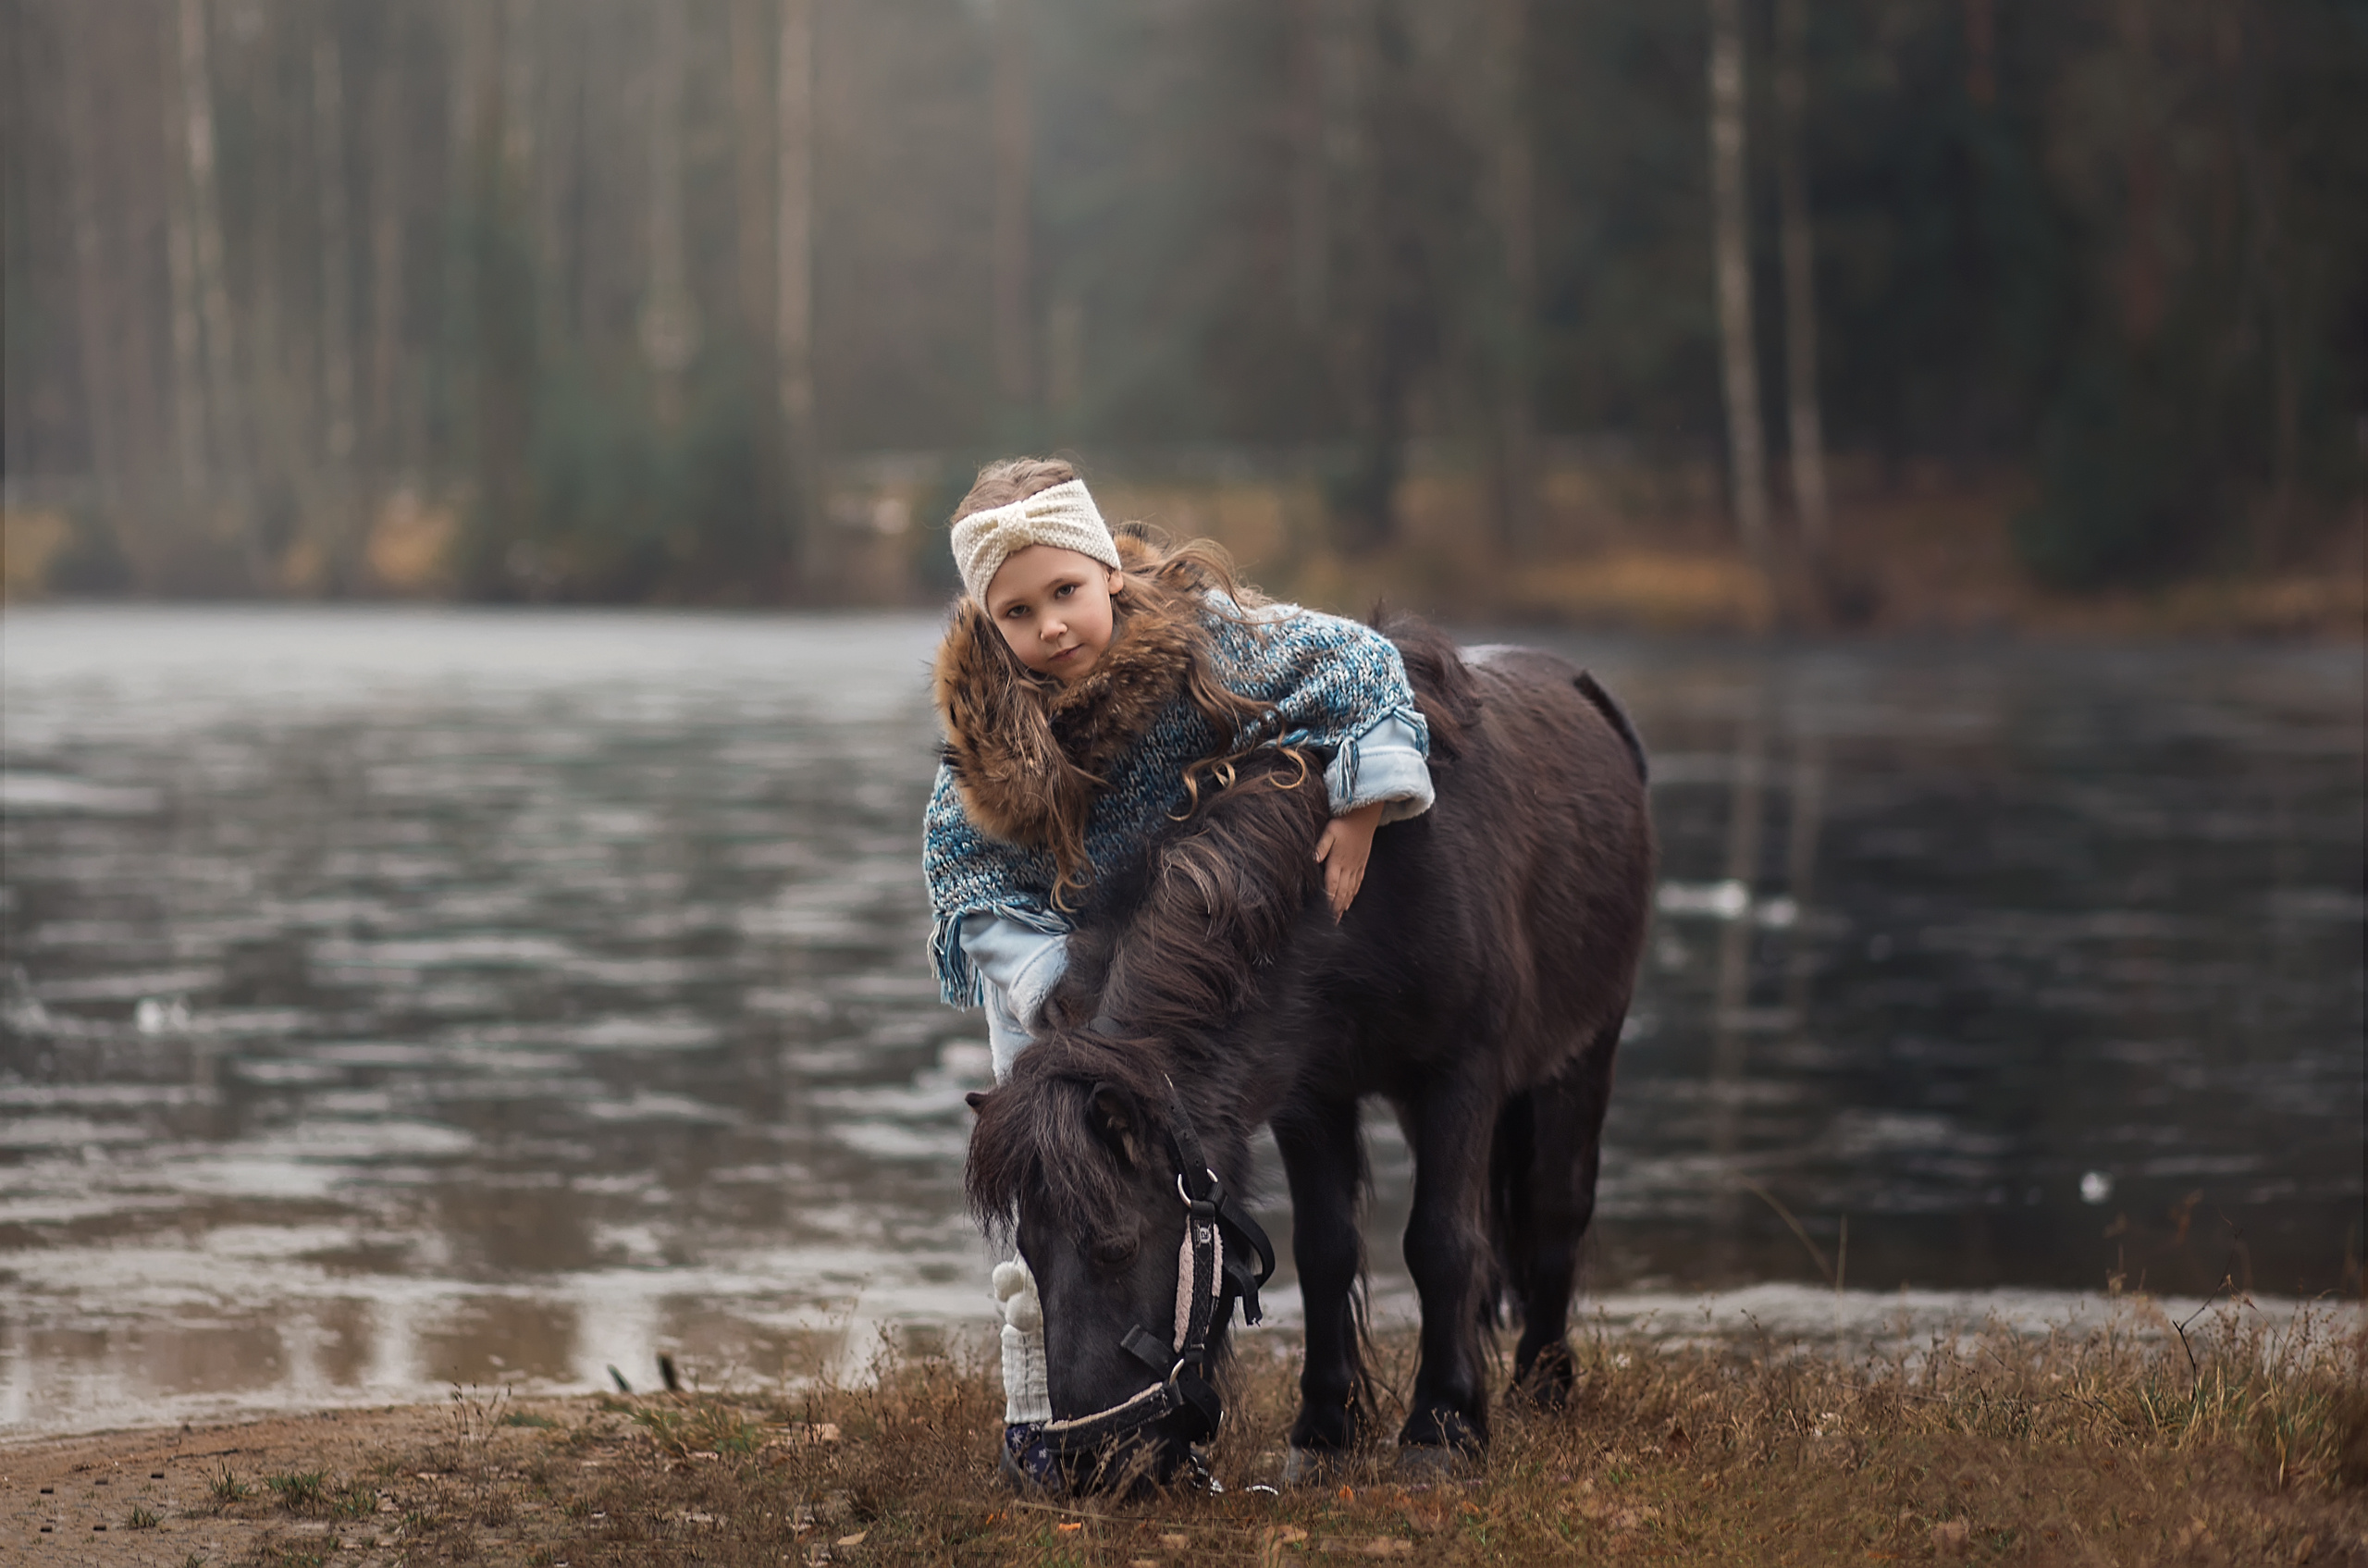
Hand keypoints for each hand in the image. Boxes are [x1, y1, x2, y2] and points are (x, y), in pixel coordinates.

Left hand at [1313, 801, 1385, 920]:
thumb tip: (1313, 859)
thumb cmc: (1344, 823)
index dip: (1329, 901)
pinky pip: (1358, 883)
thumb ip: (1321, 846)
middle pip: (1341, 892)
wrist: (1365, 816)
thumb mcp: (1329, 831)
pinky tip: (1349, 901)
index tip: (1325, 914)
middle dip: (1336, 909)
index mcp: (1337, 861)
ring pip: (1350, 890)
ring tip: (1338, 917)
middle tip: (1330, 923)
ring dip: (1344, 905)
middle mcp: (1348, 867)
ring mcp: (1356, 866)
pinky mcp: (1362, 864)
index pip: (1332, 886)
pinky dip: (1353, 894)